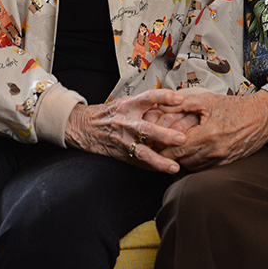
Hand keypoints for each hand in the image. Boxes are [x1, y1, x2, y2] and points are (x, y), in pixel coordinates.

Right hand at [65, 90, 189, 173]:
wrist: (85, 127)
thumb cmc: (110, 113)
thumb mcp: (126, 102)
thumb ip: (147, 104)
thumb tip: (173, 102)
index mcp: (127, 106)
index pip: (147, 98)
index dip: (163, 97)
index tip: (180, 99)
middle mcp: (125, 122)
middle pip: (146, 129)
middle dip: (165, 135)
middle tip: (182, 138)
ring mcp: (122, 141)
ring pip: (142, 152)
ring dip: (159, 160)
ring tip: (174, 166)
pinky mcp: (121, 154)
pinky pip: (138, 163)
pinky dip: (152, 167)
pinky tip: (164, 171)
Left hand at [159, 93, 267, 170]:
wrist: (262, 116)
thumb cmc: (235, 107)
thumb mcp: (207, 100)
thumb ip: (182, 104)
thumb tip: (161, 105)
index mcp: (208, 134)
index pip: (177, 149)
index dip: (162, 148)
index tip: (153, 144)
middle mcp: (214, 151)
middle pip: (182, 161)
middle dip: (168, 155)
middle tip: (157, 148)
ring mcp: (222, 160)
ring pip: (192, 167)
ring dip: (181, 161)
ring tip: (172, 151)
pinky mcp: (227, 164)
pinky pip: (204, 168)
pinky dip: (194, 163)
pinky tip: (189, 154)